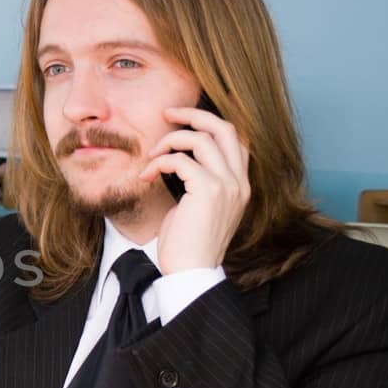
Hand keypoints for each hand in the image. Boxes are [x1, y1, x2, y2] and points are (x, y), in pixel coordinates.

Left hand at [138, 106, 249, 273]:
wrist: (191, 272)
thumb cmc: (188, 244)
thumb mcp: (199, 207)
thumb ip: (199, 182)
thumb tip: (180, 160)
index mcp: (240, 185)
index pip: (236, 139)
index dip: (211, 122)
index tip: (183, 119)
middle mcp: (240, 182)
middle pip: (226, 128)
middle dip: (194, 114)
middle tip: (167, 114)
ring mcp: (227, 185)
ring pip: (200, 139)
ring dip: (169, 141)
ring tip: (151, 156)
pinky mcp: (208, 191)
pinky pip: (181, 160)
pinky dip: (159, 162)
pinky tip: (146, 175)